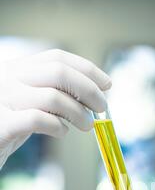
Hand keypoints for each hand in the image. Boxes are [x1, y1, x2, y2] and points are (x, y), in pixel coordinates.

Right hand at [0, 48, 111, 168]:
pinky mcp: (2, 124)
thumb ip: (54, 95)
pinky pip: (37, 119)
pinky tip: (62, 132)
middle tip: (102, 107)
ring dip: (78, 112)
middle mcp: (9, 78)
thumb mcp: (30, 103)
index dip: (87, 69)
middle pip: (58, 72)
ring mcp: (3, 99)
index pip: (57, 57)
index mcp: (18, 69)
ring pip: (52, 96)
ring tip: (87, 125)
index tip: (107, 84)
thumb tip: (93, 96)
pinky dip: (57, 126)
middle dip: (88, 89)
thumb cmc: (10, 126)